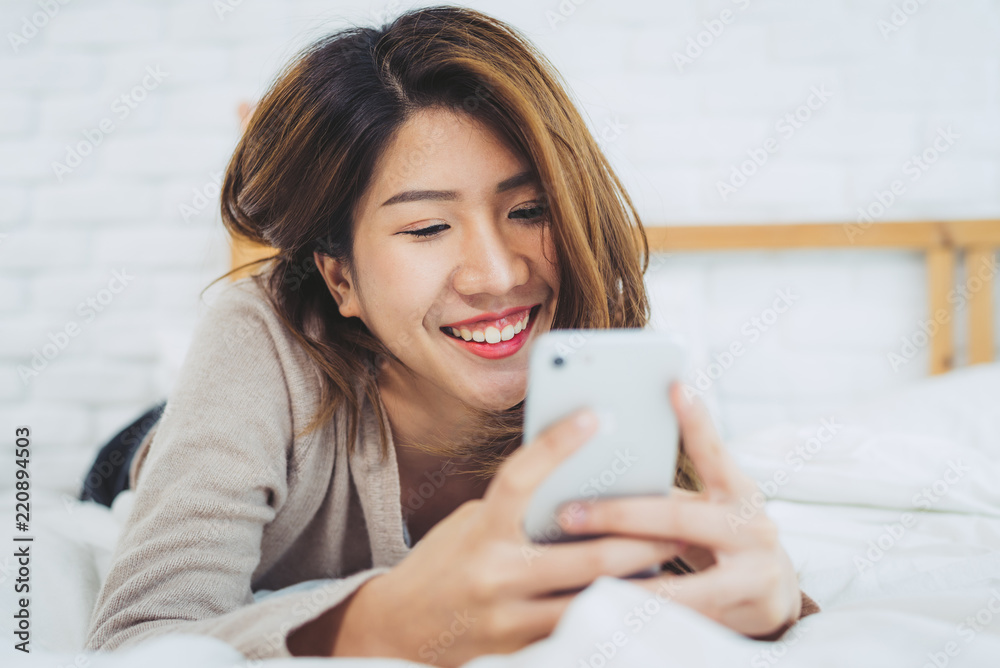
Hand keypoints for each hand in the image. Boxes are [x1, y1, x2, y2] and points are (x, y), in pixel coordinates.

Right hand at [331, 408, 681, 665]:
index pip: (520, 479)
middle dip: (637, 538)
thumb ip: (518, 511)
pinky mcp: (519, 652)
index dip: (557, 445)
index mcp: (480, 531)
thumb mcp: (471, 525)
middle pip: (582, 555)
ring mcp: (508, 619)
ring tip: (674, 563)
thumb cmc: (442, 564)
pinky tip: (641, 602)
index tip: (595, 415)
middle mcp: (494, 574)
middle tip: (677, 519)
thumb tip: (576, 484)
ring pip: (590, 600)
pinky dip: (611, 614)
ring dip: (639, 583)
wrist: (396, 630)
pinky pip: (576, 631)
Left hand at [556, 383, 802, 638]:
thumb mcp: (706, 506)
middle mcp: (753, 527)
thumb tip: (593, 467)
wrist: (773, 592)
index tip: (674, 384)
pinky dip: (645, 615)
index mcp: (738, 491)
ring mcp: (755, 573)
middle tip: (569, 513)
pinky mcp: (749, 614)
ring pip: (682, 580)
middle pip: (679, 518)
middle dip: (619, 516)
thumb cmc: (720, 535)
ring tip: (580, 570)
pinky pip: (685, 616)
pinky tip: (608, 610)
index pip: (714, 451)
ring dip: (627, 577)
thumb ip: (666, 492)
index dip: (697, 419)